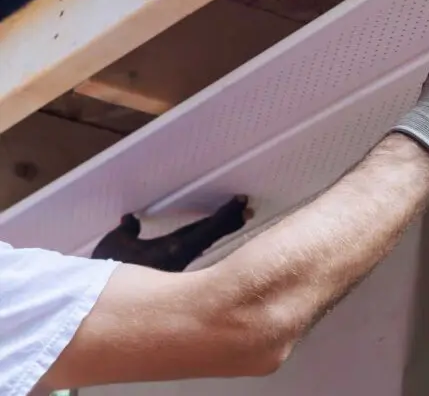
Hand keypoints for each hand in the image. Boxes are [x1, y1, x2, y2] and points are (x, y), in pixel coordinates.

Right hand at [91, 195, 252, 271]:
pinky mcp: (175, 280)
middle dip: (230, 223)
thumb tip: (132, 219)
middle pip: (212, 237)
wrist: (101, 305)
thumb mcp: (113, 246)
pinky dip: (205, 241)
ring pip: (205, 246)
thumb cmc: (108, 273)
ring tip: (238, 219)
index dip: (225, 215)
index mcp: (173, 249)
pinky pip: (194, 254)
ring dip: (221, 232)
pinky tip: (208, 238)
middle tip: (247, 210)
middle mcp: (182, 260)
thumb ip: (127, 230)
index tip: (241, 201)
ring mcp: (181, 271)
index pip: (207, 228)